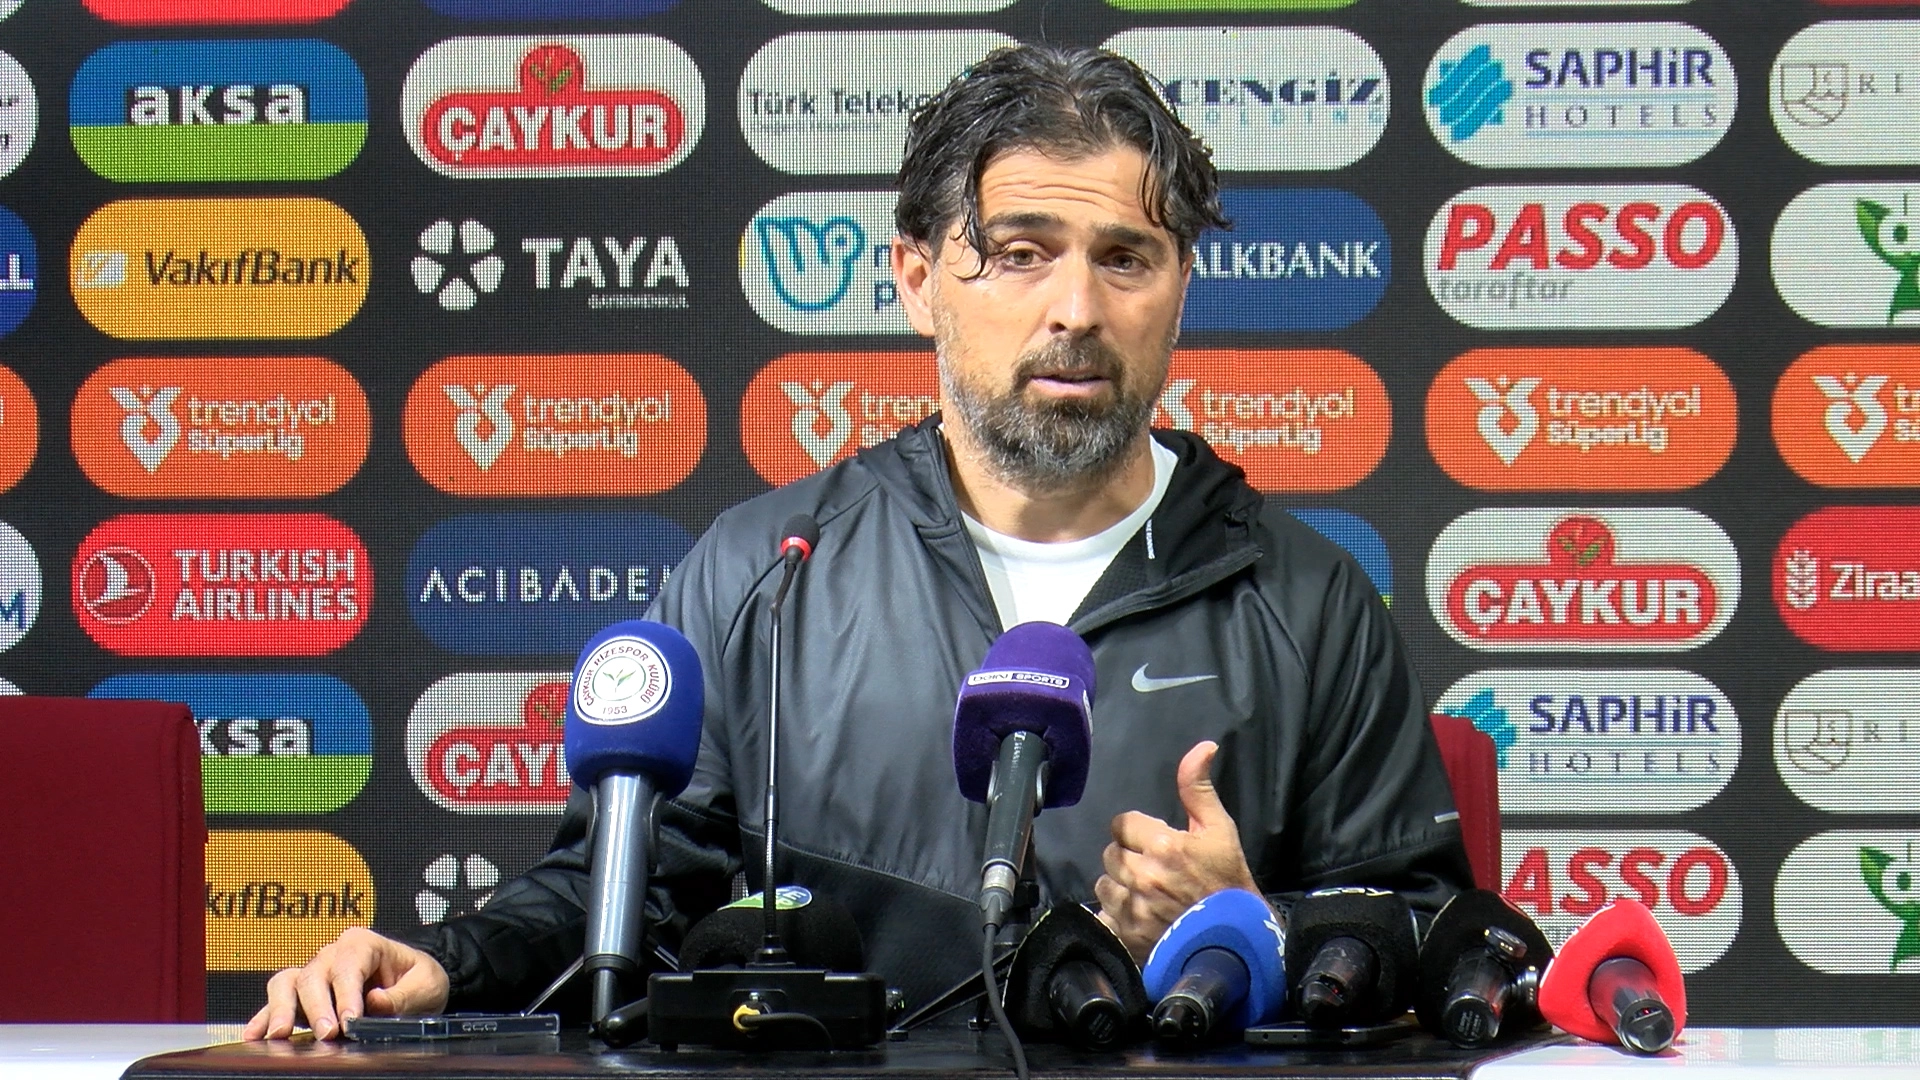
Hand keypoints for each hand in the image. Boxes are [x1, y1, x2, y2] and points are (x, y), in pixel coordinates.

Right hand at [242, 927, 450, 1040]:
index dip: (347, 994)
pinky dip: (264, 1017)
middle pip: (314, 976)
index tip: (350, 1021)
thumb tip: (374, 1002)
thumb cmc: (419, 979)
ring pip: (287, 983)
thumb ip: (402, 996)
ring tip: (280, 1034)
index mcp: (363, 944)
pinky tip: (254, 1034)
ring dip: (282, 1009)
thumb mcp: (425, 985)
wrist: (415, 983)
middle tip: (327, 1034)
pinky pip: (277, 1001)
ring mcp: (315, 973)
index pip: (349, 967)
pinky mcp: (303, 996)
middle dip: (318, 1007)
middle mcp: (333, 954)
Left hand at [1094, 740, 1258, 961]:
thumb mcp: (1219, 830)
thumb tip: (1203, 747)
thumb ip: (1199, 788)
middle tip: (1150, 867)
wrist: (1234, 940)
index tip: (1152, 842)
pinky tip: (1136, 914)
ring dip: (1118, 884)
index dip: (1137, 831)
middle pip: (1110, 853)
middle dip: (1127, 856)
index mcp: (1163, 845)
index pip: (1122, 824)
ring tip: (1142, 891)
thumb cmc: (1228, 882)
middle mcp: (1143, 875)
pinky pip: (1103, 914)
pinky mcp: (1128, 934)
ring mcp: (1134, 907)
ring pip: (1103, 883)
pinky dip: (1114, 914)